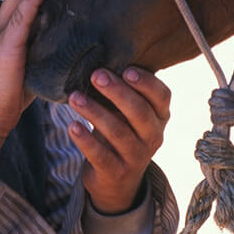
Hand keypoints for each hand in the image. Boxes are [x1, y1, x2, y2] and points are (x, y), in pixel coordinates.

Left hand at [68, 67, 170, 213]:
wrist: (117, 178)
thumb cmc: (121, 130)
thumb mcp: (128, 111)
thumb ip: (123, 89)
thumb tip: (100, 56)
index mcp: (159, 115)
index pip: (162, 96)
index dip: (146, 83)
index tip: (126, 69)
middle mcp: (153, 136)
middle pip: (139, 112)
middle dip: (117, 92)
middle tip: (96, 75)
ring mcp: (136, 156)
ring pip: (118, 132)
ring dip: (95, 112)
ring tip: (74, 98)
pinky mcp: (116, 172)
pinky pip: (101, 155)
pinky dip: (85, 141)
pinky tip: (72, 126)